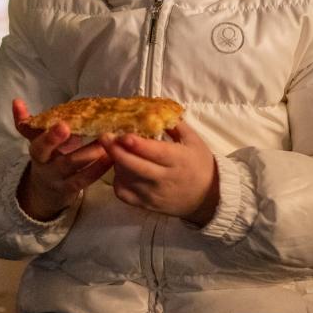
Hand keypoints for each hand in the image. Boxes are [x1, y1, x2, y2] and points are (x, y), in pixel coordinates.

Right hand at [13, 99, 111, 221]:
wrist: (46, 190)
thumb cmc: (47, 156)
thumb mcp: (37, 140)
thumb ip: (29, 122)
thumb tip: (16, 101)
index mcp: (36, 149)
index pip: (36, 140)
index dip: (47, 134)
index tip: (61, 124)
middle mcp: (44, 164)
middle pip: (47, 152)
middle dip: (57, 140)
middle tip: (75, 128)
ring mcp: (57, 178)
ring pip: (71, 165)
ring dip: (89, 153)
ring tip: (105, 141)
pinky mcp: (71, 188)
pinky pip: (84, 179)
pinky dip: (98, 169)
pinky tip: (110, 158)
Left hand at [99, 123, 218, 224]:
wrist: (208, 198)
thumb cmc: (200, 164)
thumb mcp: (193, 140)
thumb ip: (174, 123)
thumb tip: (154, 107)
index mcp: (179, 160)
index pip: (156, 153)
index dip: (137, 144)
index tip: (123, 134)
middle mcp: (165, 179)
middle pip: (135, 167)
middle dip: (116, 151)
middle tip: (104, 136)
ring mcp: (153, 194)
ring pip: (126, 178)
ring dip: (116, 162)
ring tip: (115, 150)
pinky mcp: (146, 205)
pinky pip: (124, 193)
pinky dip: (118, 180)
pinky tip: (121, 169)